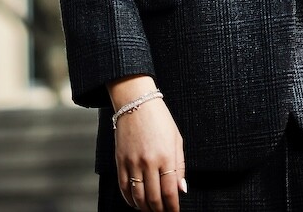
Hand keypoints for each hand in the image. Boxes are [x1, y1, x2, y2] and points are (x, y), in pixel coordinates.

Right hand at [112, 96, 184, 211]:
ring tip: (151, 210)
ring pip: (138, 196)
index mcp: (166, 156)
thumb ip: (180, 166)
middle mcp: (149, 162)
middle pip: (154, 198)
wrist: (136, 102)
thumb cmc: (160, 119)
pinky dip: (129, 200)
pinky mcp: (120, 161)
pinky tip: (135, 203)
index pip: (170, 192)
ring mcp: (133, 162)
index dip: (173, 207)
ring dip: (145, 208)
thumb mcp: (177, 139)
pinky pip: (124, 187)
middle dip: (160, 211)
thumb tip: (182, 189)